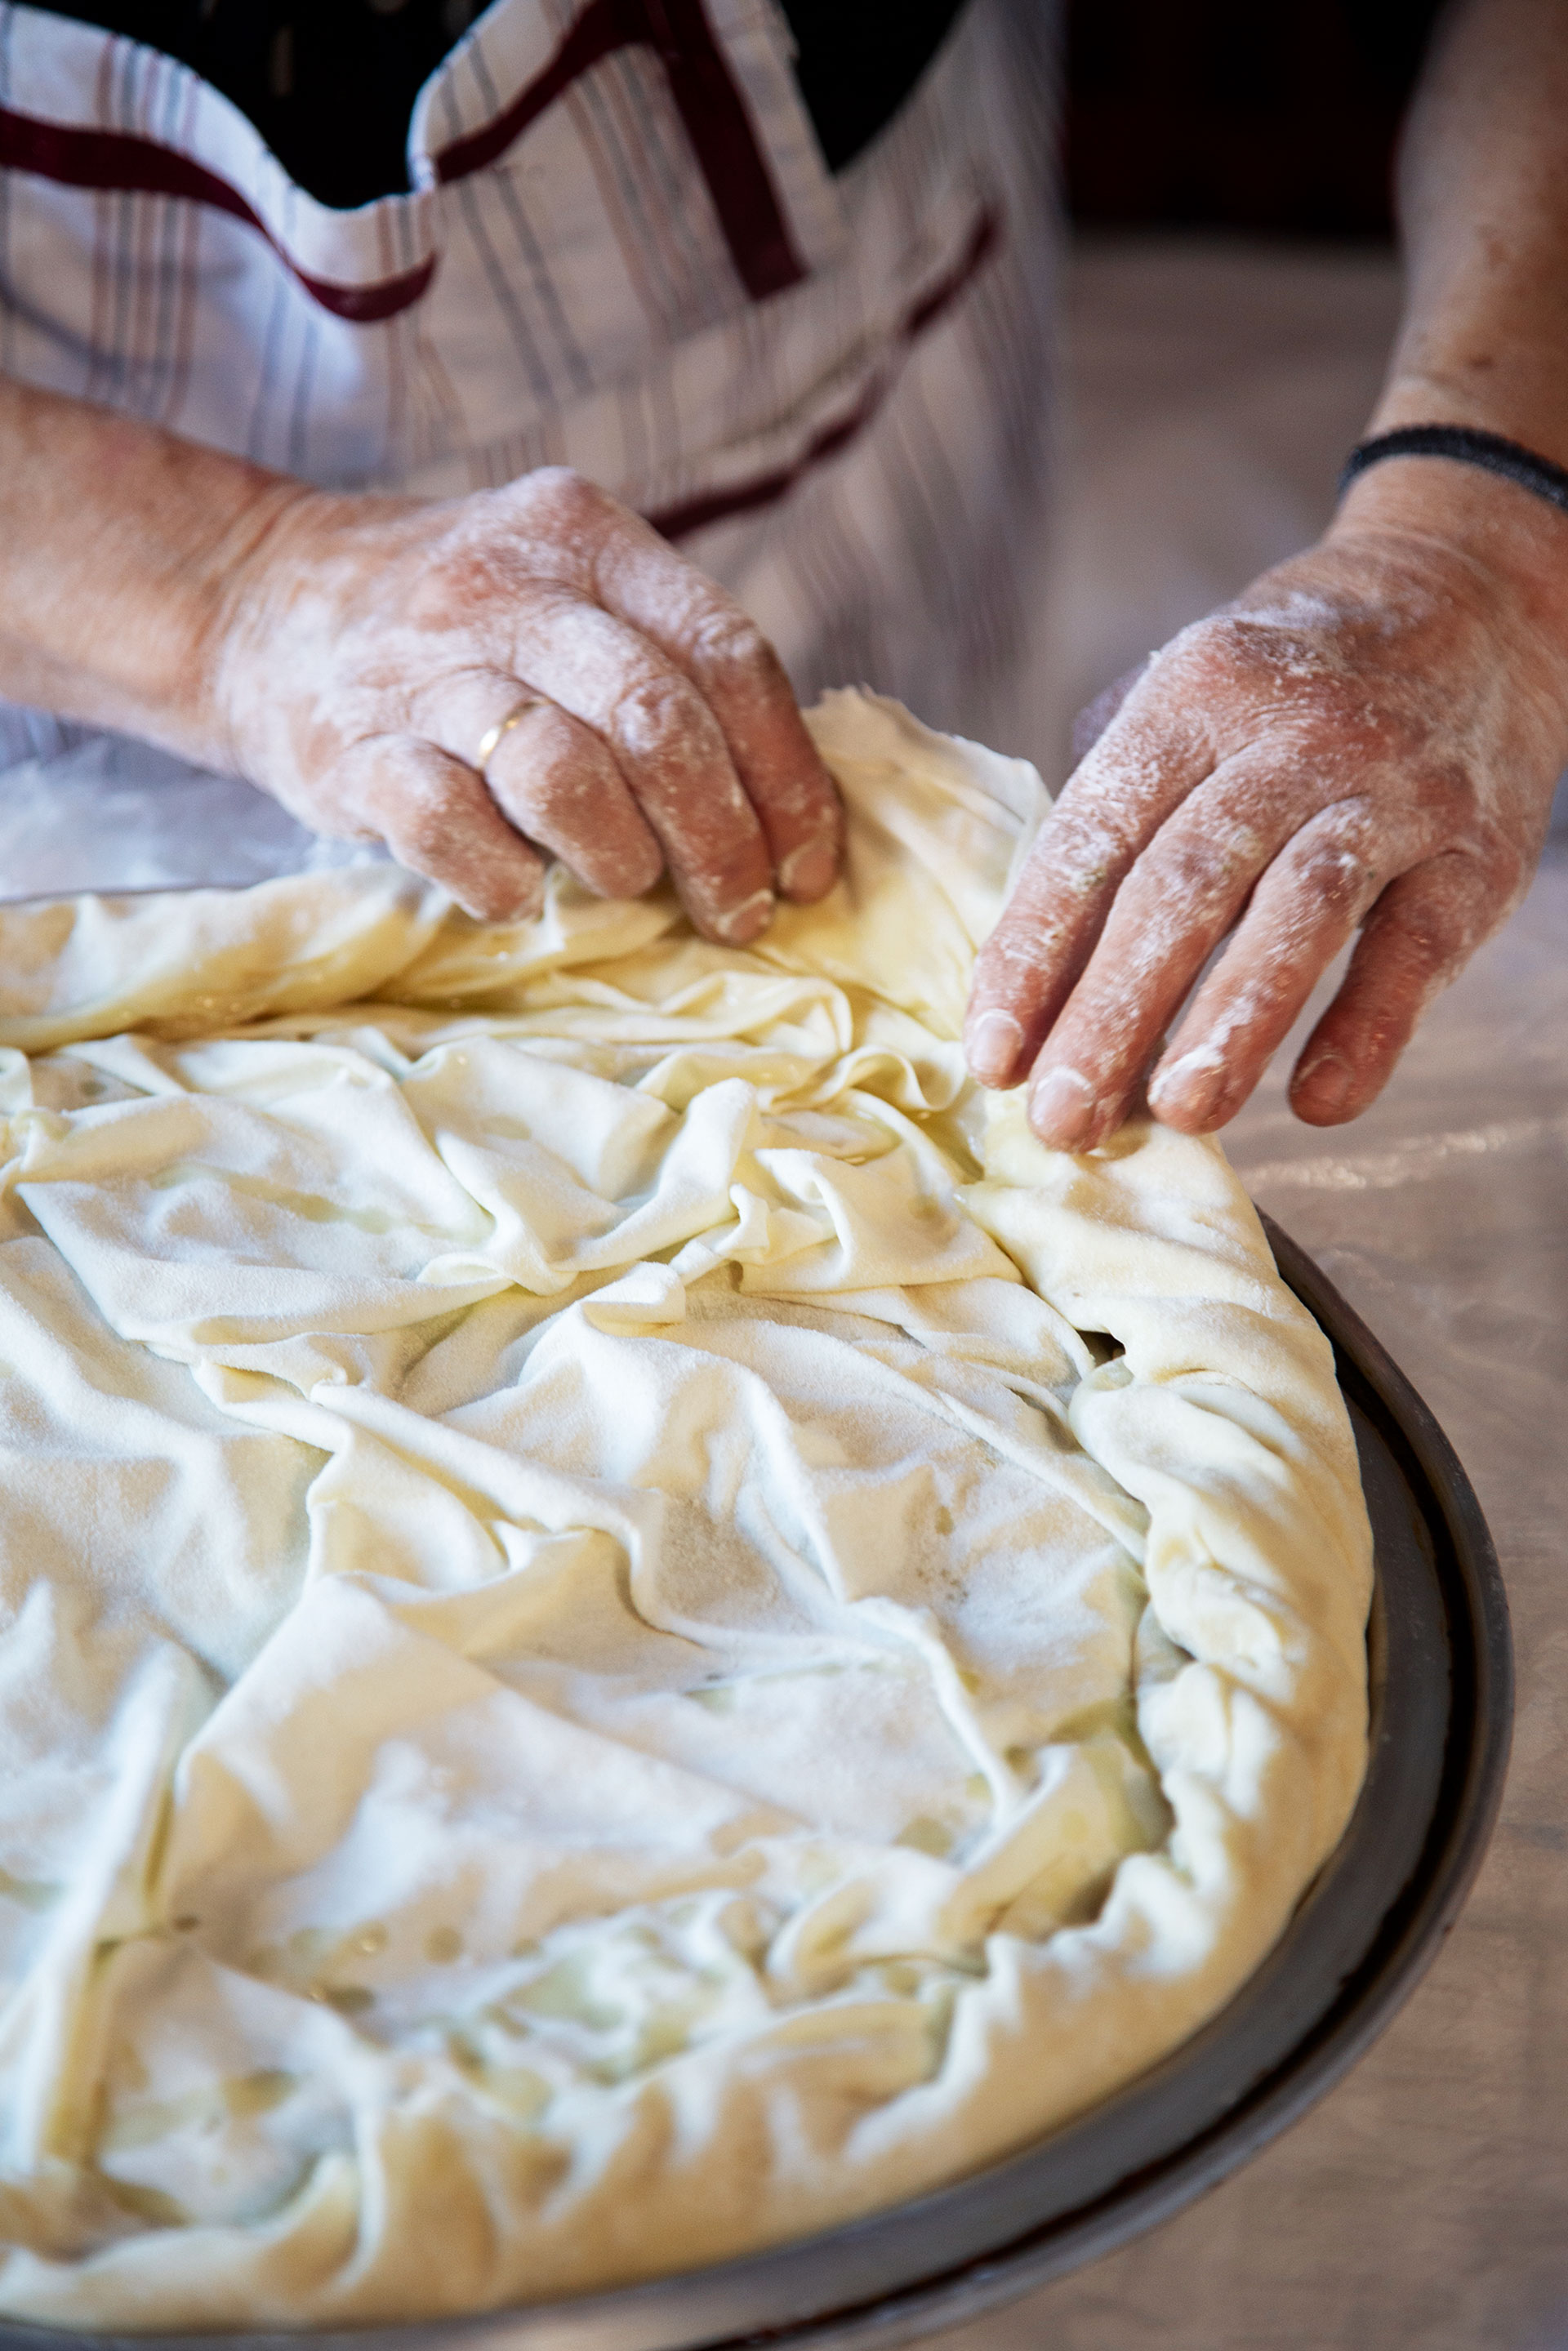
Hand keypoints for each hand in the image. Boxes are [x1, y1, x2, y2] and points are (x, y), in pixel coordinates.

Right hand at [206, 467, 841, 934]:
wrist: (259, 603)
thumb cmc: (460, 627)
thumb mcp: (568, 591)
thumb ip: (666, 663)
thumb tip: (785, 810)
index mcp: (586, 536)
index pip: (727, 655)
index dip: (786, 777)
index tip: (806, 867)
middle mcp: (507, 586)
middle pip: (656, 718)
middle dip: (721, 837)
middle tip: (738, 909)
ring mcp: (422, 668)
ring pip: (561, 771)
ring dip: (620, 856)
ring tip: (627, 884)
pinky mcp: (350, 750)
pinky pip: (449, 827)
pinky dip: (503, 881)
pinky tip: (518, 892)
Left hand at [964, 473, 1567, 1145]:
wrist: (1472, 598)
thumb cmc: (1291, 684)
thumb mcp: (1190, 695)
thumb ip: (1116, 807)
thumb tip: (1031, 969)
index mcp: (1191, 695)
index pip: (1094, 837)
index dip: (1035, 952)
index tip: (993, 1056)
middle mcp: (1290, 736)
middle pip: (1183, 886)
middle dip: (1112, 1012)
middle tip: (1062, 1118)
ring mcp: (1391, 789)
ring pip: (1298, 910)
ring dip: (1231, 1022)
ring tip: (1176, 1115)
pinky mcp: (1476, 849)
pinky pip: (1416, 945)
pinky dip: (1370, 1027)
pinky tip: (1321, 1103)